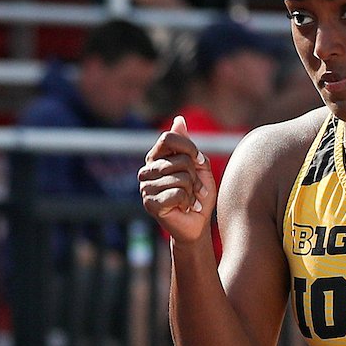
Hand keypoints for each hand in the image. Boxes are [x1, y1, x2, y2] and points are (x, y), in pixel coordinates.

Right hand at [138, 117, 215, 244]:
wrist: (197, 225)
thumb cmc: (198, 195)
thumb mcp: (199, 167)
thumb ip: (189, 146)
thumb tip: (179, 120)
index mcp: (156, 157)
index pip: (168, 138)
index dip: (189, 148)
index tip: (199, 162)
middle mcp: (147, 170)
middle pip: (180, 160)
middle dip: (195, 176)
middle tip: (194, 190)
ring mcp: (145, 187)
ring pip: (181, 178)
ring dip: (193, 192)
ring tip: (190, 200)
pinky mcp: (150, 204)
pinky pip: (177, 194)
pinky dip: (188, 202)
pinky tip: (185, 208)